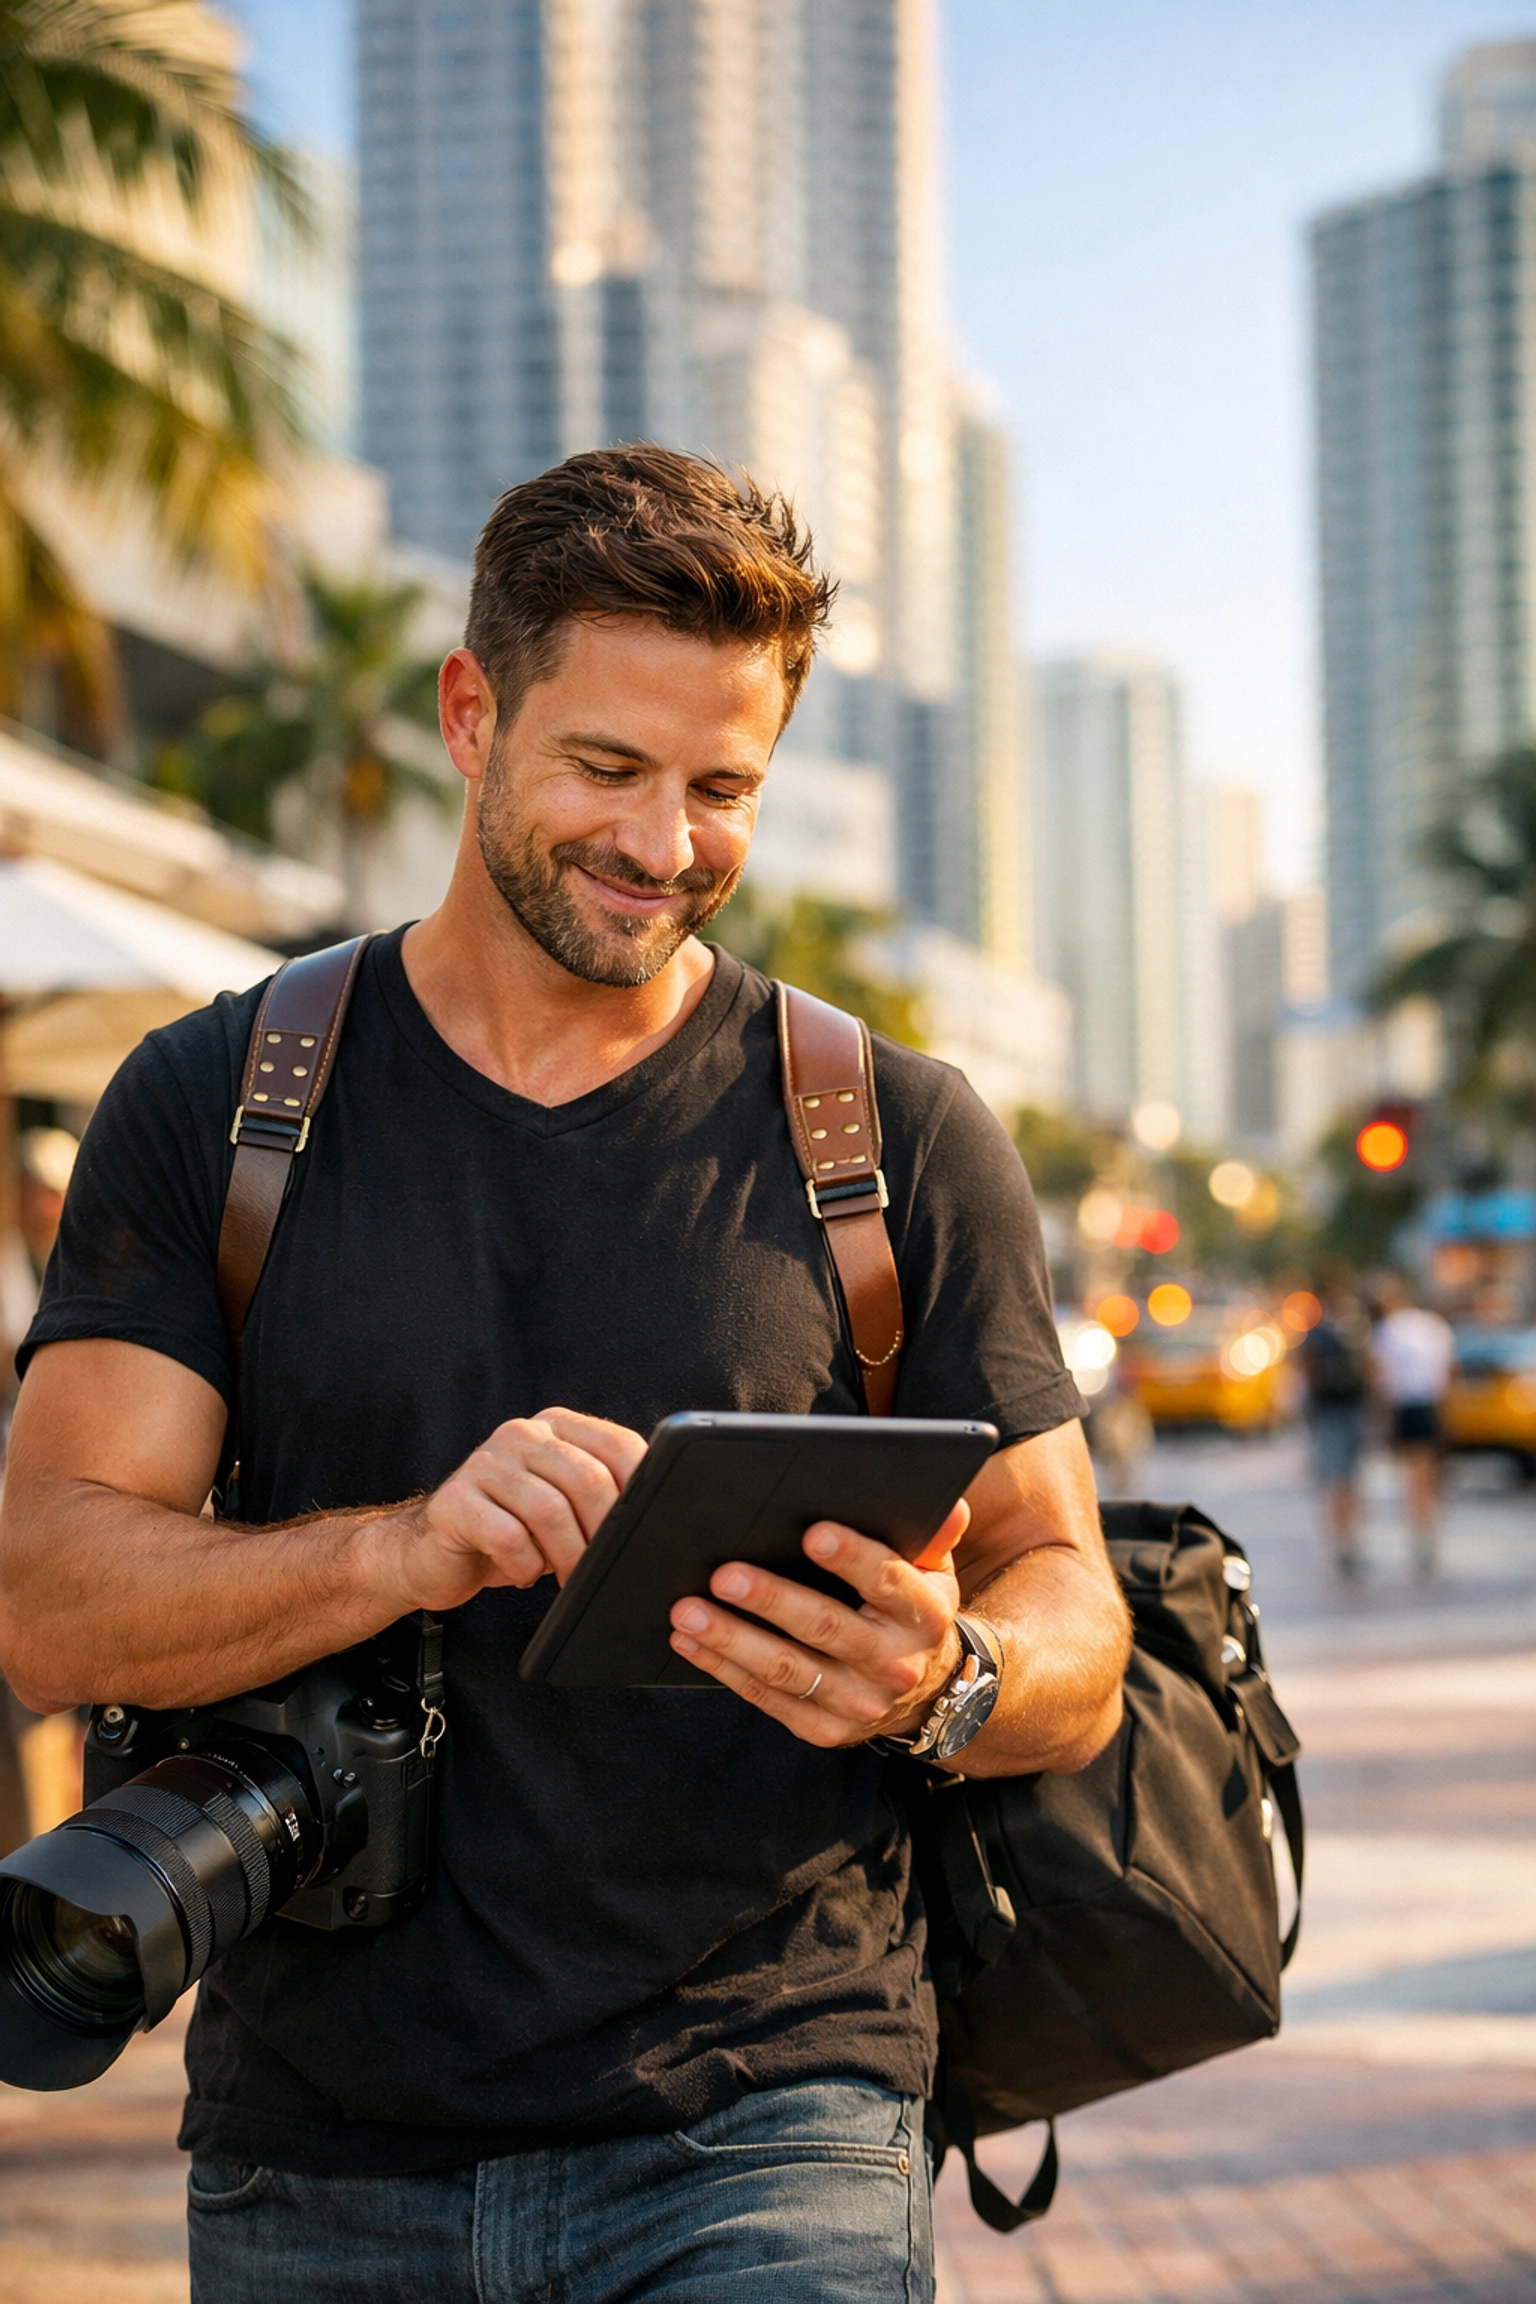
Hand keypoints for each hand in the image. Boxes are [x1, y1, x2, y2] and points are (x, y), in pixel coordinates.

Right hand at [387, 1408, 646, 1610]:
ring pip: (549, 1509)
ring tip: (566, 1578)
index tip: (644, 1534)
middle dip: (603, 1534)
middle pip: (587, 1479)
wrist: (432, 1554)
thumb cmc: (511, 1533)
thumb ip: (602, 1498)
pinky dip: (525, 1566)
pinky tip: (523, 1573)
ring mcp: (485, 1463)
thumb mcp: (564, 1508)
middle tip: (604, 1570)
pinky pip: (507, 1537)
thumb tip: (657, 1525)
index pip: (619, 1446)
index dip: (641, 1493)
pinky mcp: (454, 1501)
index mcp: (556, 1427)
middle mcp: (521, 1434)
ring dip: (567, 1556)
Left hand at [667, 1501, 970, 1748]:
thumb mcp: (934, 1572)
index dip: (852, 1557)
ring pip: (787, 1669)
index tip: (812, 1533)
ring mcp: (857, 1703)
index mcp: (923, 1615)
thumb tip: (948, 1501)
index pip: (887, 1581)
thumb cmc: (912, 1610)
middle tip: (722, 1574)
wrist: (929, 1694)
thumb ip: (931, 1535)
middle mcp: (894, 1665)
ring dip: (731, 1639)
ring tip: (685, 1611)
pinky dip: (723, 1668)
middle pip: (826, 1627)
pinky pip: (766, 1697)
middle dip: (771, 1599)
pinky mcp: (824, 1729)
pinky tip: (689, 1642)